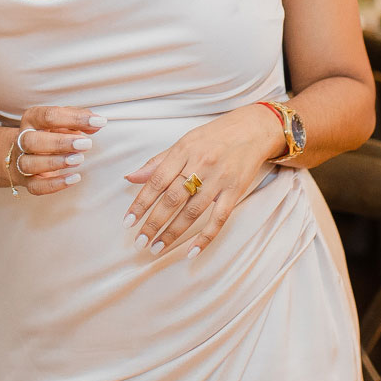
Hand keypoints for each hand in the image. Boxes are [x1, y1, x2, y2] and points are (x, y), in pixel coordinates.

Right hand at [6, 106, 104, 195]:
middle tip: (86, 144)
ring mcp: (21, 161)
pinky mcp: (26, 181)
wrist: (28, 151)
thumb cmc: (51, 132)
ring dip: (55, 162)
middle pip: (32, 141)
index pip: (48, 116)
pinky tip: (74, 178)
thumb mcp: (64, 120)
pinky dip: (54, 185)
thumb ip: (80, 118)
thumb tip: (97, 122)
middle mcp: (22, 139)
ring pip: (29, 164)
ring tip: (79, 159)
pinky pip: (35, 186)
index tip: (97, 122)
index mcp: (32, 119)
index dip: (74, 118)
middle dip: (60, 143)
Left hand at [123, 102, 282, 257]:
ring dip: (173, 233)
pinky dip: (205, 238)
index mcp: (184, 151)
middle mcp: (200, 165)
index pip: (157, 181)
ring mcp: (219, 179)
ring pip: (192, 212)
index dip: (141, 203)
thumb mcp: (184, 142)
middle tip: (140, 242)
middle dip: (153, 223)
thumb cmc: (214, 136)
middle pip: (172, 199)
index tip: (128, 222)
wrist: (252, 129)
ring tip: (156, 247)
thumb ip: (158, 162)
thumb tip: (131, 177)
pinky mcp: (235, 191)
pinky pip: (219, 219)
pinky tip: (191, 252)